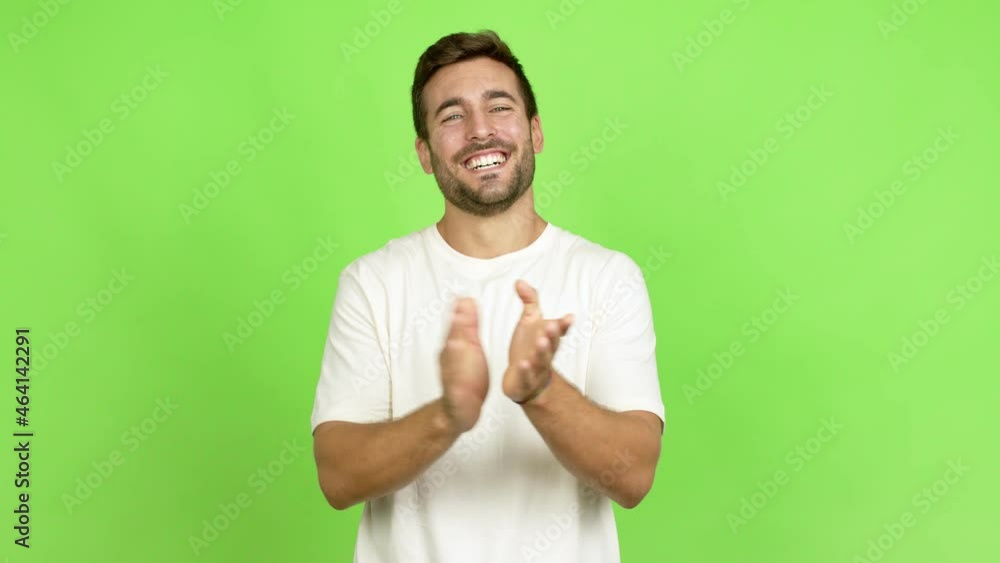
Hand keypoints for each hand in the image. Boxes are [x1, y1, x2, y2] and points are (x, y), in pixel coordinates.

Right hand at [440, 298, 488, 432]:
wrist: (459, 408)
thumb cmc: (466, 375)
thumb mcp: (469, 345)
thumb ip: (467, 324)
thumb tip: (466, 298)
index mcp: (454, 346)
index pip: (455, 327)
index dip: (459, 314)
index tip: (461, 298)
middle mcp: (450, 358)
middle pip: (452, 341)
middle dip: (455, 328)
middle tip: (459, 312)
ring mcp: (451, 376)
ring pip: (451, 363)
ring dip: (453, 352)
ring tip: (456, 341)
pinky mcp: (456, 395)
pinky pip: (455, 389)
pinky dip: (456, 384)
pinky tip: (459, 381)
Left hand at [503, 280, 573, 402]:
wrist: (525, 380)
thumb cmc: (529, 348)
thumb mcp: (529, 322)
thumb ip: (529, 302)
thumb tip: (520, 281)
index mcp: (548, 338)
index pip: (558, 330)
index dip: (563, 325)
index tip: (568, 318)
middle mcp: (546, 353)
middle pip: (552, 344)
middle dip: (553, 335)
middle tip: (552, 326)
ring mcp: (537, 367)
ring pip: (542, 360)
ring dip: (542, 351)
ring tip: (541, 342)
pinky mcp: (525, 380)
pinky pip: (527, 376)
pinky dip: (526, 371)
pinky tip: (523, 364)